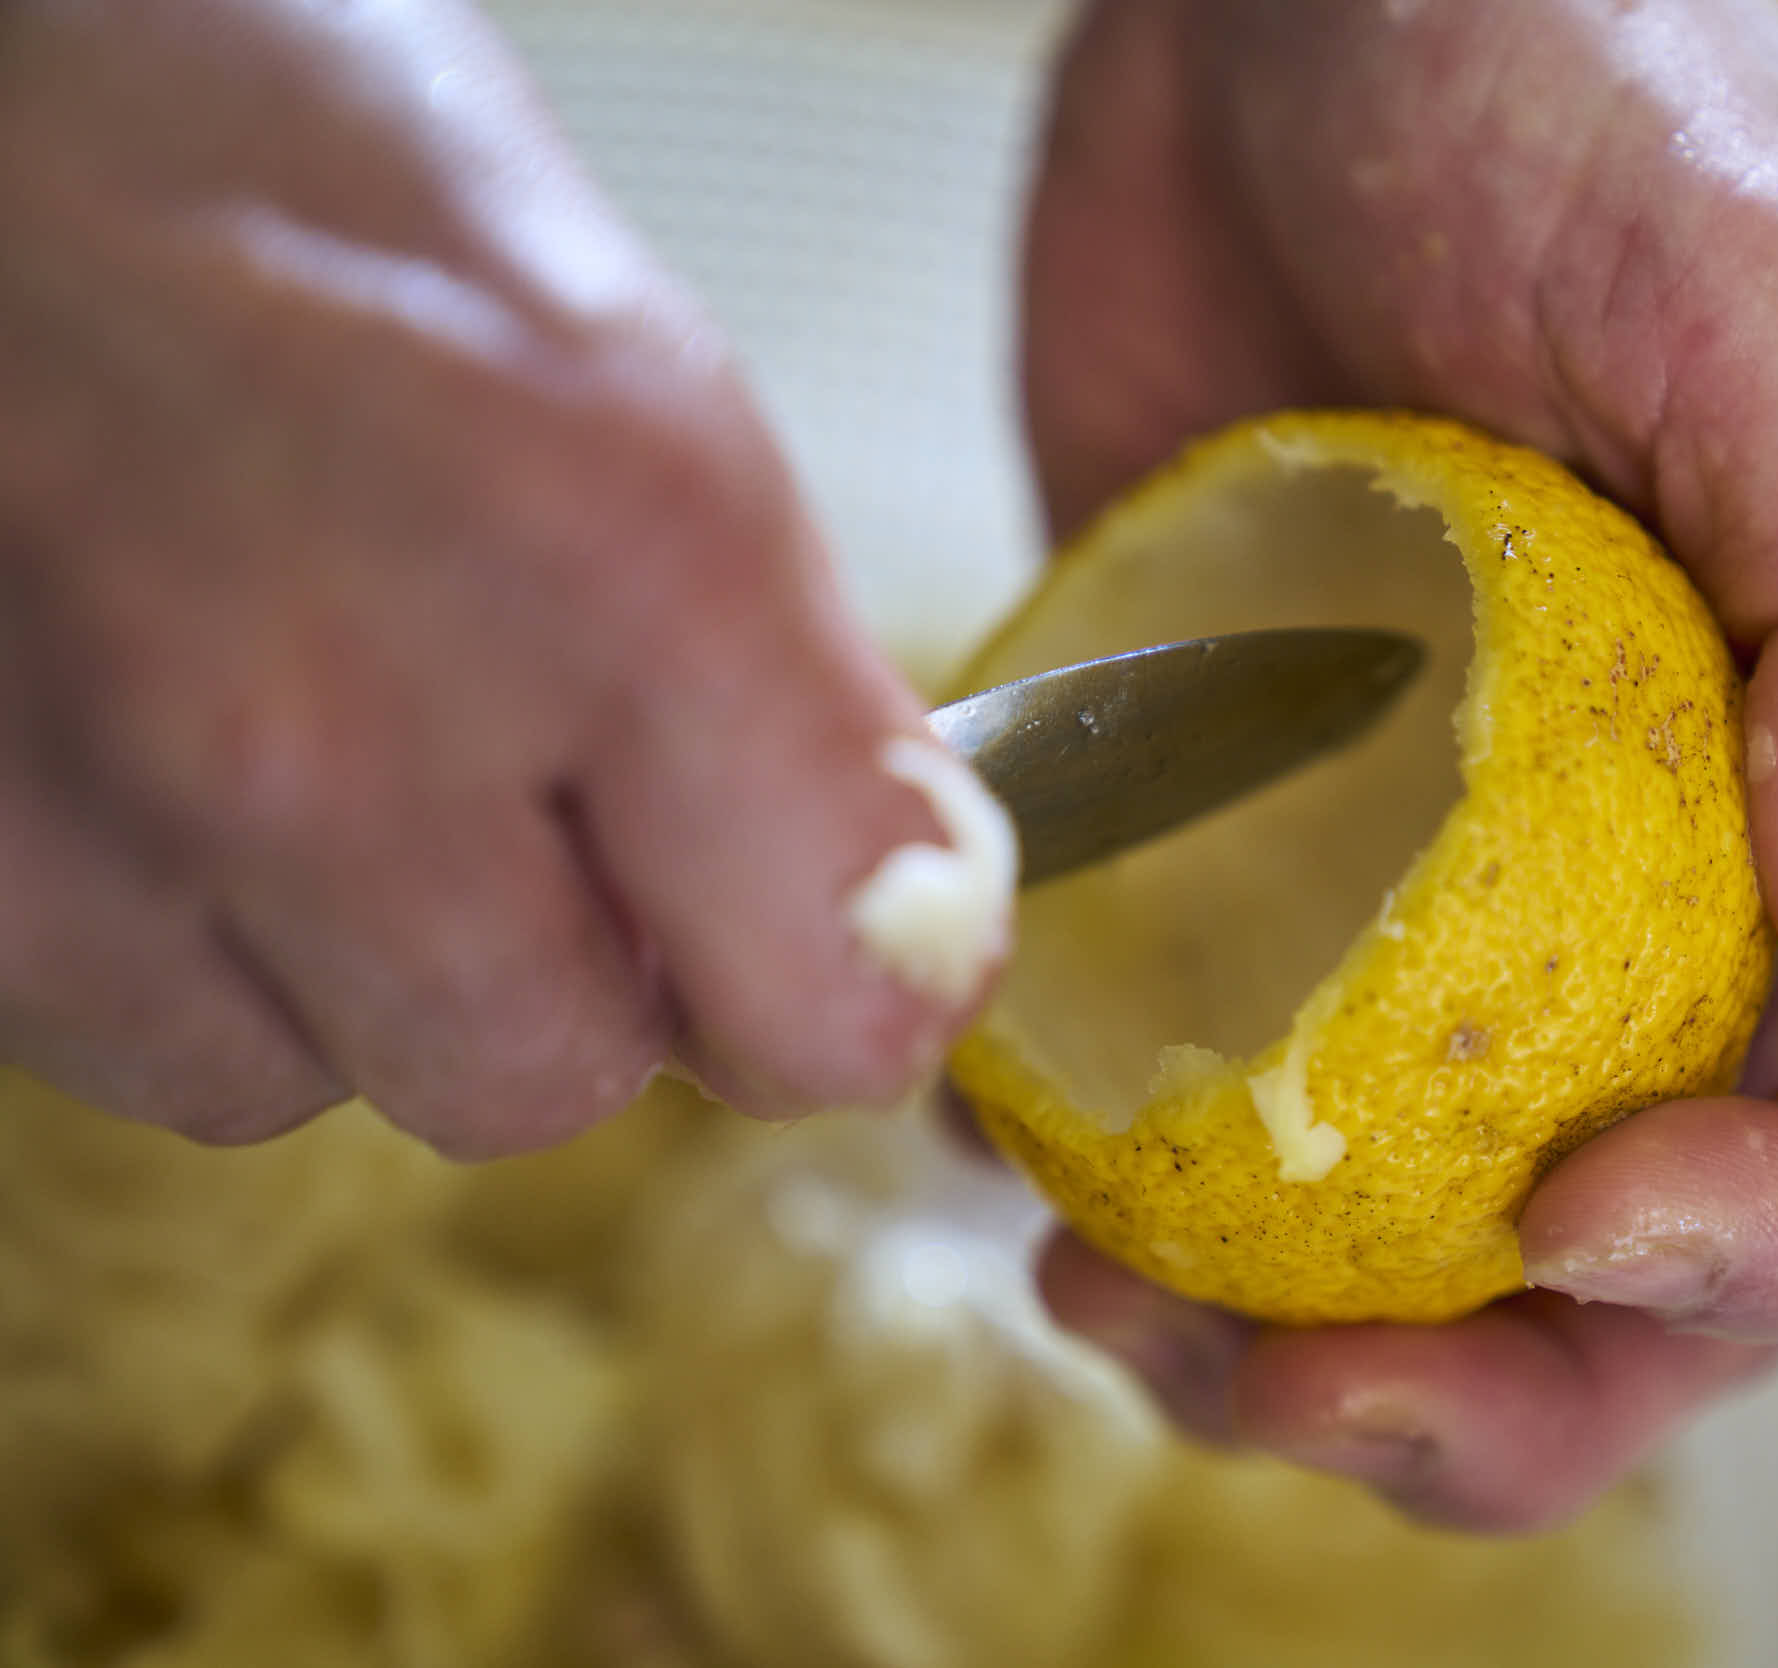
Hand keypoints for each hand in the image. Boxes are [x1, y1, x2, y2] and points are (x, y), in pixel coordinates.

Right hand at [0, 0, 1008, 1155]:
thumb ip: (776, 685)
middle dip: (566, 967)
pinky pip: (130, 1039)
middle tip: (518, 780)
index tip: (820, 936)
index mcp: (616, 556)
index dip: (832, 984)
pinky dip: (169, 939)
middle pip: (557, 1082)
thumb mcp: (631, 375)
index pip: (829, 1009)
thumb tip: (882, 908)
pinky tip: (156, 744)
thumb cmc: (272, 163)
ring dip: (346, 957)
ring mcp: (108, 814)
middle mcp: (349, 725)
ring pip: (321, 1079)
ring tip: (297, 713)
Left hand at [1019, 0, 1777, 1529]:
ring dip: (1282, 1328)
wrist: (1277, 1)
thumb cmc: (1565, 75)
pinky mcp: (1244, 830)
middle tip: (1298, 1388)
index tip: (1583, 1216)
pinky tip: (1003, 1152)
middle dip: (1508, 1389)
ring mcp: (1441, 875)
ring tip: (1110, 1304)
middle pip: (1661, 1248)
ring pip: (1414, 1210)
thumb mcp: (1769, 297)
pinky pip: (1200, 1063)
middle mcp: (1666, 873)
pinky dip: (1113, 1150)